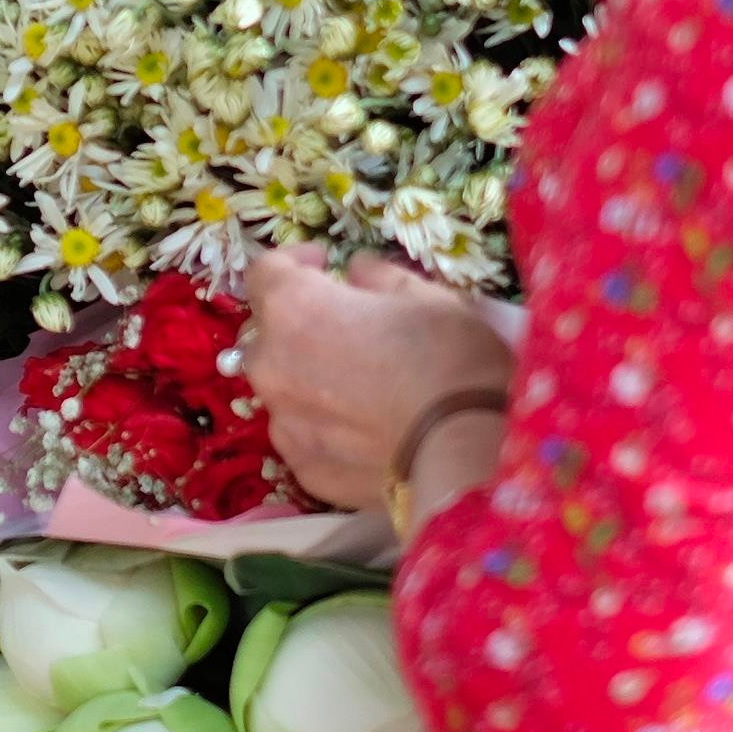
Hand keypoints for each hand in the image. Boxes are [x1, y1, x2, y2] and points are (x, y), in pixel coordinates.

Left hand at [241, 245, 513, 514]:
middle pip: (265, 334)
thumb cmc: (449, 357)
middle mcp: (273, 365)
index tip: (324, 264)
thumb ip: (378, 278)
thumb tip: (357, 271)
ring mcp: (285, 424)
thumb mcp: (423, 296)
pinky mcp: (306, 469)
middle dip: (296, 324)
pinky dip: (323, 426)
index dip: (293, 262)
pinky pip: (303, 436)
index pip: (265, 272)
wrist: (468, 451)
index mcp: (294, 309)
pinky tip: (364, 430)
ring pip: (280, 389)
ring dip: (305, 377)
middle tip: (342, 327)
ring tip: (355, 385)